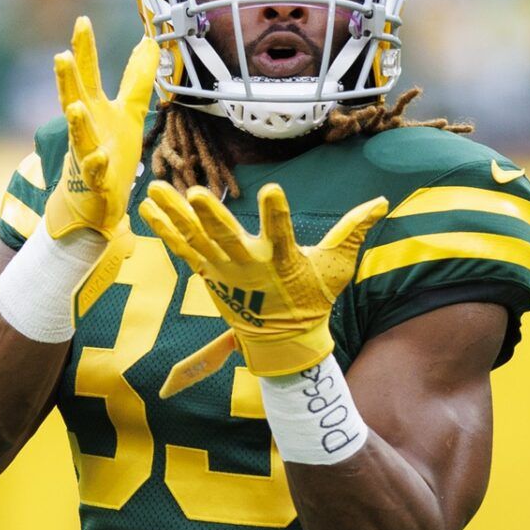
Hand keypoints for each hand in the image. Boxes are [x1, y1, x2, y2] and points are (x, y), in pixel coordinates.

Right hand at [45, 17, 157, 312]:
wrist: (95, 202)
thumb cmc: (110, 153)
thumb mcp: (128, 112)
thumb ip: (135, 79)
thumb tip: (148, 43)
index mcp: (94, 110)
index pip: (87, 74)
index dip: (85, 49)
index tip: (82, 20)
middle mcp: (86, 129)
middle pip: (74, 98)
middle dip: (68, 78)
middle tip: (62, 55)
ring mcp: (87, 154)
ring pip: (79, 136)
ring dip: (77, 122)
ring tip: (75, 105)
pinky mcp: (96, 181)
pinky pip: (95, 172)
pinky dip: (96, 164)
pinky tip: (100, 156)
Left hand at [141, 181, 387, 392]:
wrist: (282, 341)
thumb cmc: (311, 300)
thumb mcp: (336, 268)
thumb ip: (353, 232)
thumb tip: (382, 202)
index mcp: (282, 261)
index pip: (281, 233)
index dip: (277, 213)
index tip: (273, 189)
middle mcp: (248, 266)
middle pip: (227, 239)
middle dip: (212, 218)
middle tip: (196, 195)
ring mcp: (223, 271)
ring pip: (196, 239)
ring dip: (174, 214)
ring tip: (156, 188)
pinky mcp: (208, 274)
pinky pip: (182, 249)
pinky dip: (164, 229)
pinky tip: (148, 205)